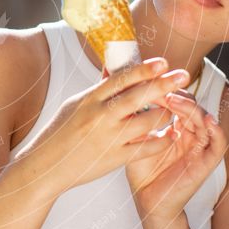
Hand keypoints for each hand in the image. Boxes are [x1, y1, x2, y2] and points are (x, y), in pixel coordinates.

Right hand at [15, 57, 189, 194]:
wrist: (44, 167)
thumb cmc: (58, 134)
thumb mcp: (74, 106)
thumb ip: (97, 93)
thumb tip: (115, 73)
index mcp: (89, 100)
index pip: (120, 79)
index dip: (144, 69)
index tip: (163, 62)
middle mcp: (99, 116)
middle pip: (138, 96)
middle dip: (164, 84)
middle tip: (183, 75)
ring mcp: (107, 138)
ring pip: (147, 121)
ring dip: (165, 114)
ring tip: (173, 111)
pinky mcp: (114, 158)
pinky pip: (145, 148)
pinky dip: (161, 141)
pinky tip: (169, 136)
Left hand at [124, 92, 227, 223]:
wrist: (147, 201)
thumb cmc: (140, 169)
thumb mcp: (134, 138)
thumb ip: (132, 115)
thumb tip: (113, 84)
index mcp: (176, 124)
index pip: (177, 98)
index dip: (165, 88)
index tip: (148, 82)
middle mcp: (191, 132)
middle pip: (191, 104)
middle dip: (177, 94)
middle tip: (161, 88)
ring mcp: (200, 146)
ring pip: (204, 118)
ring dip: (191, 108)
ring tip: (174, 100)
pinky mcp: (208, 162)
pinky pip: (218, 143)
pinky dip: (216, 130)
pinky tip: (207, 121)